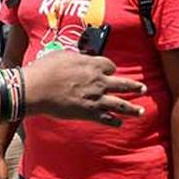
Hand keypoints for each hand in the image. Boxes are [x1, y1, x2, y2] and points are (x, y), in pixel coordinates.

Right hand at [24, 51, 145, 126]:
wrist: (36, 89)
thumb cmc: (45, 69)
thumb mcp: (62, 55)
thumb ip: (77, 58)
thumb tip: (82, 59)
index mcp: (92, 65)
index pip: (110, 65)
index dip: (110, 68)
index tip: (109, 71)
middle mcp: (98, 81)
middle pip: (122, 84)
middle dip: (134, 87)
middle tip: (142, 89)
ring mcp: (95, 98)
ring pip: (120, 104)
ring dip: (132, 108)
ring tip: (141, 111)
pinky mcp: (88, 112)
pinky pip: (106, 118)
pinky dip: (114, 121)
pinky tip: (120, 123)